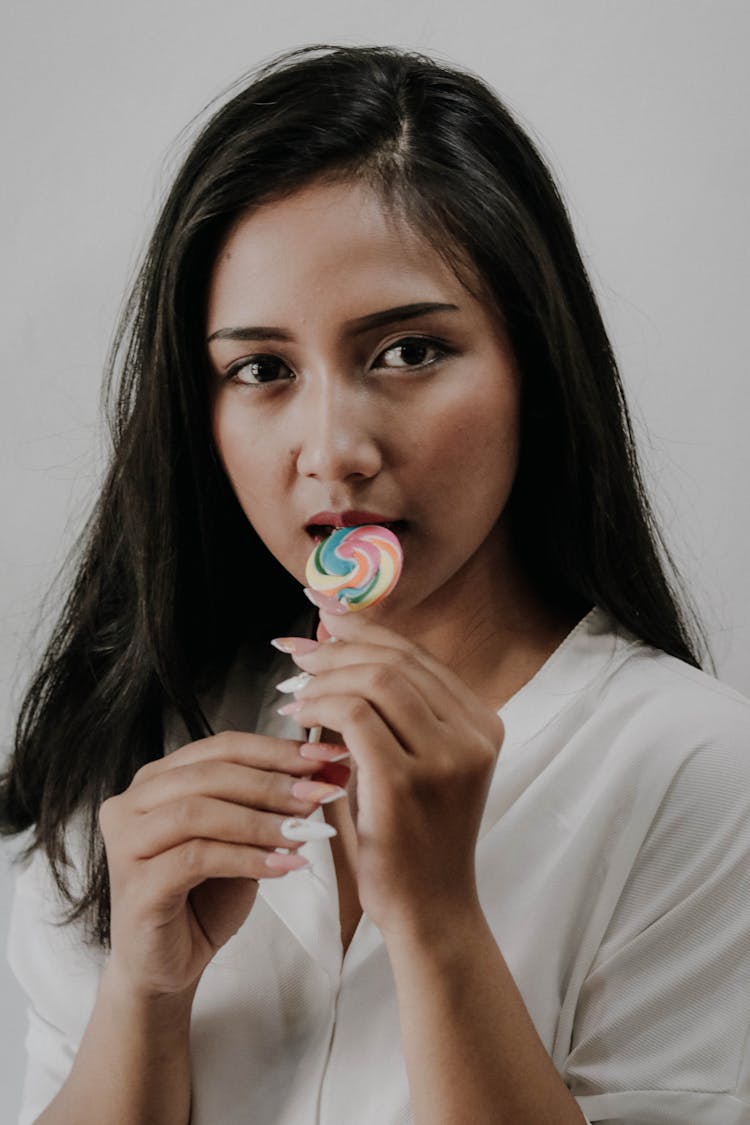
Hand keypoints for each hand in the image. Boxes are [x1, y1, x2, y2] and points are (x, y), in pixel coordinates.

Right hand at [98, 731, 347, 998]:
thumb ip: (269, 804)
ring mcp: (127, 842)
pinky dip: (246, 858)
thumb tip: (323, 774)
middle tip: (320, 794)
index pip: (221, 747)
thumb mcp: (243, 839)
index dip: (276, 749)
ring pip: (199, 811)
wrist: (168, 965)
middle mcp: (133, 802)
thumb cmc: (204, 896)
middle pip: (209, 773)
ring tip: (303, 832)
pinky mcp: (135, 884)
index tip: (326, 758)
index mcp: (157, 779)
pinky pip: (196, 858)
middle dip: (272, 782)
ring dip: (260, 820)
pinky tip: (283, 866)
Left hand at [277, 612, 503, 937]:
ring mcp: (447, 758)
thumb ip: (389, 709)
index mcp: (482, 722)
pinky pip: (355, 716)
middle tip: (293, 653)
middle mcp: (475, 733)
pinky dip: (320, 705)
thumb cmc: (413, 838)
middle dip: (336, 647)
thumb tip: (334, 641)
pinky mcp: (408, 783)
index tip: (320, 614)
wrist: (431, 911)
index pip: (416, 653)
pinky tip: (296, 716)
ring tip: (292, 689)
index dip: (363, 627)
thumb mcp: (415, 763)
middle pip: (395, 659)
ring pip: (375, 679)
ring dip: (324, 676)